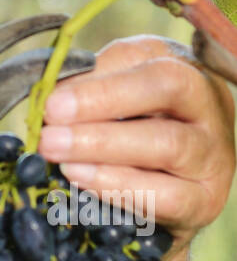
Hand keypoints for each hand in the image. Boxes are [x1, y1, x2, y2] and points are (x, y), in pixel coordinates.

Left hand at [37, 35, 235, 249]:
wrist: (166, 195)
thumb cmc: (134, 131)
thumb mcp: (115, 98)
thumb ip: (88, 86)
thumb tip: (48, 92)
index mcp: (181, 67)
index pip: (143, 60)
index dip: (97, 81)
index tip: (51, 101)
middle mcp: (207, 105)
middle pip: (166, 88)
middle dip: (102, 102)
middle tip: (50, 123)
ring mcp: (212, 154)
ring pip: (167, 143)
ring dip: (103, 147)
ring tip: (57, 151)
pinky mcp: (206, 200)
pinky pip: (168, 196)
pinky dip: (120, 188)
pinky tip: (82, 180)